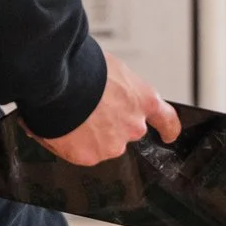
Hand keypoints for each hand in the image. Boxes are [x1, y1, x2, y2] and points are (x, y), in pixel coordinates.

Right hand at [30, 53, 179, 166]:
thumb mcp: (110, 69)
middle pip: (125, 132)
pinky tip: (61, 127)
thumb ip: (116, 89)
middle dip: (109, 125)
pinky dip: (71, 143)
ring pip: (102, 144)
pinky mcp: (90, 157)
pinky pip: (80, 152)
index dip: (167, 129)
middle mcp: (134, 126)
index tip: (169, 134)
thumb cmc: (82, 68)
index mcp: (143, 100)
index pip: (166, 119)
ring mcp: (113, 144)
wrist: (57, 82)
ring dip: (88, 134)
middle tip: (88, 111)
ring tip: (70, 116)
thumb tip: (104, 93)